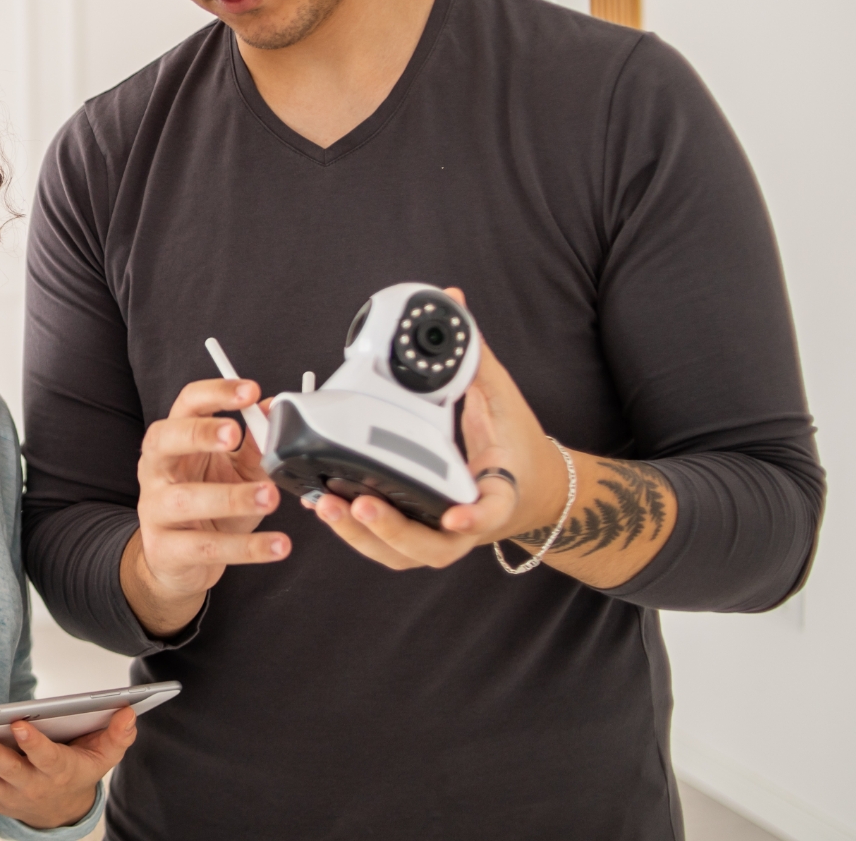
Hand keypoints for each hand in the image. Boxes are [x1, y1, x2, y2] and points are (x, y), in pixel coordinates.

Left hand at [0, 708, 135, 828]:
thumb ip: (118, 734)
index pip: (47, 757)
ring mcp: (4, 795)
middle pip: (7, 773)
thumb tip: (128, 711)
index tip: (20, 726)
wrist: (62, 811)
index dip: (34, 743)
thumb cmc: (80, 771)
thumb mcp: (106, 755)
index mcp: (58, 772)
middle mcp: (29, 787)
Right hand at [124, 378, 289, 634]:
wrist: (178, 562)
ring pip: (185, 499)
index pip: (186, 405)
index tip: (251, 391)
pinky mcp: (166, 550)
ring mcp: (155, 510)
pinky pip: (206, 547)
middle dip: (199, 433)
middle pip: (164, 439)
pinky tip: (277, 546)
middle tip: (235, 433)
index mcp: (174, 441)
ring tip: (270, 497)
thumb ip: (256, 445)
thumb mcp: (237, 472)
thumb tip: (274, 411)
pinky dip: (245, 548)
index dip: (216, 393)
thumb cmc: (209, 507)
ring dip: (231, 497)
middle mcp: (156, 469)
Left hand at [307, 289, 567, 570]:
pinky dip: (354, 533)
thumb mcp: (503, 399)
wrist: (532, 489)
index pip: (491, 511)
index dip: (475, 518)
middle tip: (360, 502)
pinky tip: (323, 506)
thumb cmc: (515, 445)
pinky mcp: (419, 536)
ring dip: (362, 537)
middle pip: (432, 548)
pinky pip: (385, 545)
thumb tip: (449, 300)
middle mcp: (468, 525)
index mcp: (499, 493)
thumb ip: (472, 354)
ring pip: (402, 555)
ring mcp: (442, 537)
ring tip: (326, 505)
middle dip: (392, 530)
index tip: (456, 516)